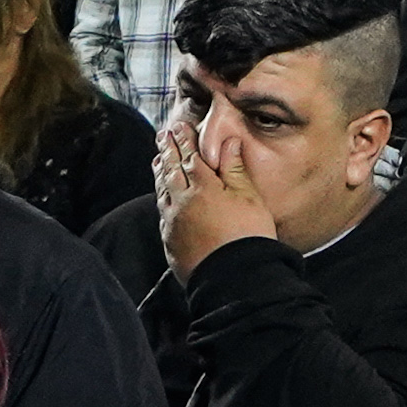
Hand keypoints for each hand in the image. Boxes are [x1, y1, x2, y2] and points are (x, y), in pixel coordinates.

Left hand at [156, 103, 282, 261]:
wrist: (235, 279)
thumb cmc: (248, 236)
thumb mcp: (249, 198)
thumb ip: (234, 169)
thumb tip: (229, 142)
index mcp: (203, 187)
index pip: (190, 156)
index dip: (184, 140)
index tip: (178, 127)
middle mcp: (182, 202)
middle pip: (171, 170)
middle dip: (167, 151)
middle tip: (162, 136)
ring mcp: (173, 223)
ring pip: (162, 191)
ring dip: (160, 173)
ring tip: (157, 160)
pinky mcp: (171, 243)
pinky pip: (162, 214)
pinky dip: (161, 199)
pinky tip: (162, 197)